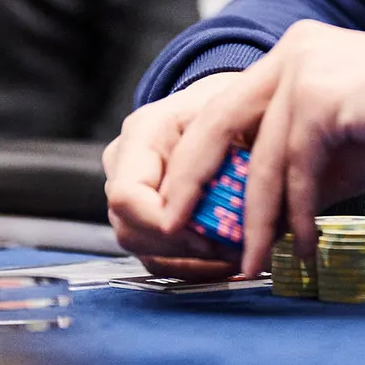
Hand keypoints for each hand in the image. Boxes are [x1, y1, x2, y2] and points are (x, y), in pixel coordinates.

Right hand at [104, 75, 250, 278]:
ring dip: (194, 260)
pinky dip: (195, 265)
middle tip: (235, 249)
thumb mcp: (233, 114)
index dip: (160, 224)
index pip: (126, 195)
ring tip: (239, 255)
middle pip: (132, 230)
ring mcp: (131, 196)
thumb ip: (221, 157)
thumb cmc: (230, 100)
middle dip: (185, 247)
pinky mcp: (145, 218)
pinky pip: (160, 257)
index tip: (206, 235)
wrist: (224, 99)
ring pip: (145, 249)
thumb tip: (224, 211)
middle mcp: (124, 166)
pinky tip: (228, 260)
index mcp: (142, 134)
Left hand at [156, 24, 364, 278]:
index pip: (225, 109)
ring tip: (251, 262)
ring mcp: (305, 69)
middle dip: (194, 184)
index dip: (198, 162)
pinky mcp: (322, 96)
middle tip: (179, 232)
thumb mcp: (335, 149)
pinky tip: (303, 244)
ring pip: (259, 158)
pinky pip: (295, 169)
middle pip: (220, 124)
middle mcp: (291, 52)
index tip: (185, 207)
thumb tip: (254, 222)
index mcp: (291, 54)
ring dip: (253, 219)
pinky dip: (296, 214)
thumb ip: (292, 171)